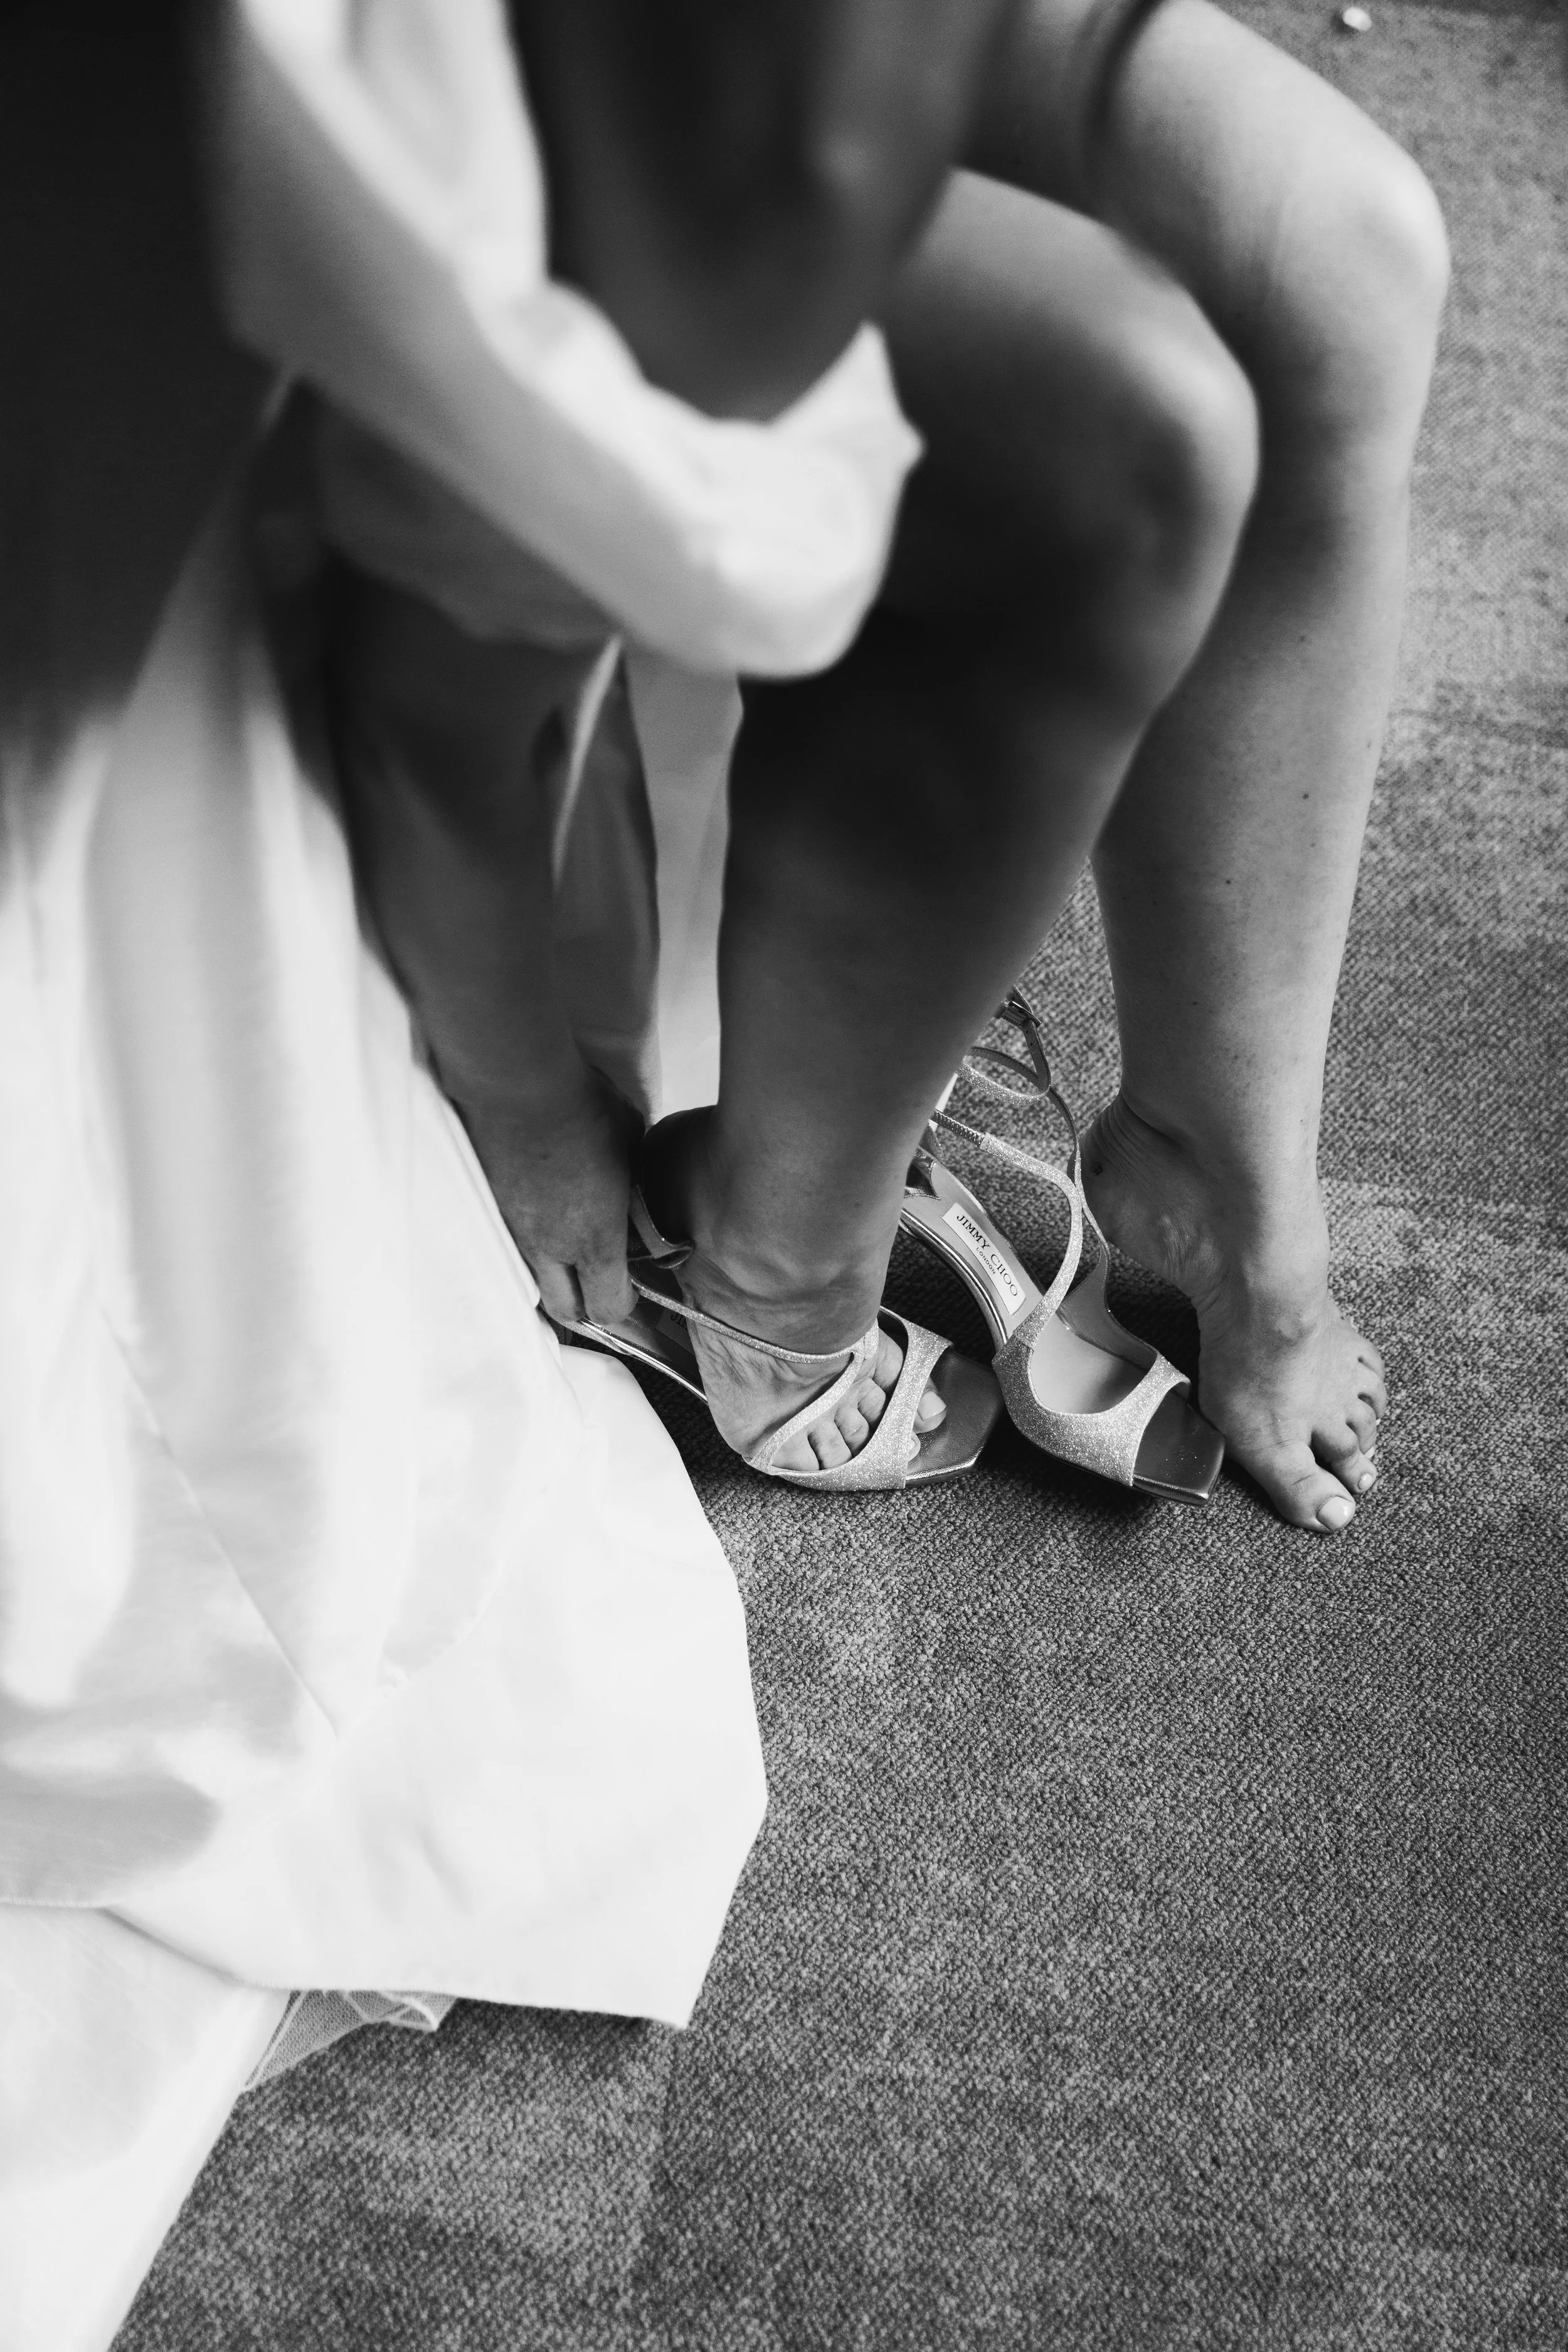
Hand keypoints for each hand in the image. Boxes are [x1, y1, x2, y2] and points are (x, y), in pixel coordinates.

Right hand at [458, 1064, 641, 1328]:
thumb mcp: (631, 1143)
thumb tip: (633, 1183)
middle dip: (585, 1305)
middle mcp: (550, 1248)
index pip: (609, 1307)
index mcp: (595, 1239)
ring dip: (555, 1273)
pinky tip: (542, 1208)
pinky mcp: (492, 1211)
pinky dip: (532, 1239)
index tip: (634, 1285)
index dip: (626, 1306)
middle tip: (600, 1279)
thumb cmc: (583, 1108)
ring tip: (570, 1240)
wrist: (516, 1085)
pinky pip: (515, 1243)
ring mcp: (515, 1232)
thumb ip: (633, 1179)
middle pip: (565, 1312)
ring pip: (536, 1279)